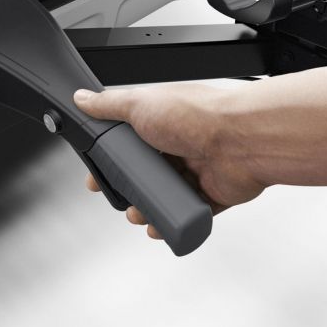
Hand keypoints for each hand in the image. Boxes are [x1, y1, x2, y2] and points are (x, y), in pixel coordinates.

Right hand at [74, 83, 266, 239]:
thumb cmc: (198, 115)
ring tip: (138, 215)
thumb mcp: (141, 103)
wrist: (243, 140)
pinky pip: (187, 214)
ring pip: (163, 197)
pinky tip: (160, 227)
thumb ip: (109, 104)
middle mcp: (178, 146)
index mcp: (160, 122)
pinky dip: (171, 223)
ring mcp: (195, 171)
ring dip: (146, 210)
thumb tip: (83, 99)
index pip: (127, 145)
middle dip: (128, 192)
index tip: (97, 177)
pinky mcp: (212, 194)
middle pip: (145, 175)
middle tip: (120, 200)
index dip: (110, 163)